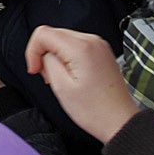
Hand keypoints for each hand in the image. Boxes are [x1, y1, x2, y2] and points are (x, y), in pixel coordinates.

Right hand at [25, 26, 138, 142]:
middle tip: (46, 76)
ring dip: (55, 55)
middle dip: (44, 53)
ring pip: (63, 39)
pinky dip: (67, 57)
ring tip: (60, 78)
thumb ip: (47, 62)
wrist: (120, 121)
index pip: (43, 33)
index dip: (33, 51)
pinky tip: (70, 75)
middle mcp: (92, 41)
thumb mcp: (61, 87)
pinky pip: (75, 45)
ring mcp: (99, 45)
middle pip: (53, 33)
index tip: (35, 69)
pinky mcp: (101, 52)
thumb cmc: (95, 111)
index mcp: (81, 48)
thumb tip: (43, 53)